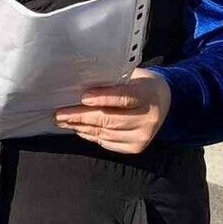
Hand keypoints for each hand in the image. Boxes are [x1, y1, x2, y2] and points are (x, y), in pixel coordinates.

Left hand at [55, 69, 170, 153]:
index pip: (124, 97)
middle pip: (109, 119)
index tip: (83, 97)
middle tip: (58, 114)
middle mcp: (148, 119)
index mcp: (147, 95)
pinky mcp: (135, 147)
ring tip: (62, 121)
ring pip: (105, 132)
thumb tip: (79, 85)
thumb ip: (111, 81)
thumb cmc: (139, 85)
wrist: (163, 102)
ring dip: (80, 127)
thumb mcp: (131, 76)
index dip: (103, 97)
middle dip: (80, 117)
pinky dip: (89, 135)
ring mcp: (142, 136)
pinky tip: (78, 128)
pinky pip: (106, 142)